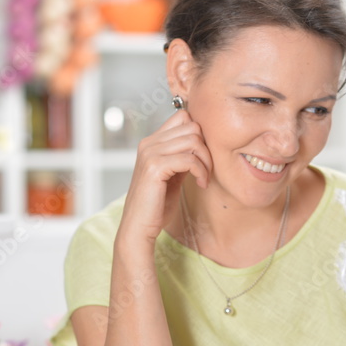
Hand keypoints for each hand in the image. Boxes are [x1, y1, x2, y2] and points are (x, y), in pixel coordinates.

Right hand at [118, 109, 212, 245]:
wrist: (138, 228)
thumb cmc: (156, 206)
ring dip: (206, 161)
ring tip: (203, 178)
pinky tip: (201, 184)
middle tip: (206, 170)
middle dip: (206, 148)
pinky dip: (201, 171)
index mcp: (152, 143)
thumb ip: (183, 158)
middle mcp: (148, 143)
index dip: (199, 135)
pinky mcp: (154, 167)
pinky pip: (189, 159)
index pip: (183, 117)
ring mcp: (150, 153)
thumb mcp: (173, 176)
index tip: (203, 157)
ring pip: (193, 140)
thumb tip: (202, 145)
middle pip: (192, 126)